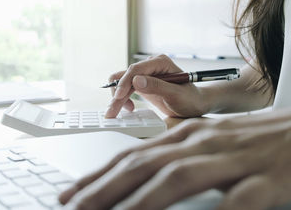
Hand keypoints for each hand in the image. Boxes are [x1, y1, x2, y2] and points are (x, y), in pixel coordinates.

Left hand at [59, 109, 290, 209]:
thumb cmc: (253, 141)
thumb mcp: (208, 145)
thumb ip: (176, 160)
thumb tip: (140, 181)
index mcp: (186, 136)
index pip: (131, 155)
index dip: (98, 176)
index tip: (71, 194)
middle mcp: (201, 142)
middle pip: (143, 165)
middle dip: (104, 189)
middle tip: (74, 209)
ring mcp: (233, 158)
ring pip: (177, 178)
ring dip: (141, 202)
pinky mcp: (267, 177)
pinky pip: (237, 202)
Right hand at [105, 55, 209, 117]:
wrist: (196, 105)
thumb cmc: (191, 99)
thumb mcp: (176, 95)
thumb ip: (157, 86)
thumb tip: (136, 81)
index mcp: (160, 62)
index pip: (136, 69)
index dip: (124, 83)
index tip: (118, 97)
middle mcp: (150, 66)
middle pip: (126, 76)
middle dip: (117, 94)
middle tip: (112, 111)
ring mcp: (145, 74)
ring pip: (123, 83)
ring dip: (117, 98)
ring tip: (115, 113)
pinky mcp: (142, 83)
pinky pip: (126, 89)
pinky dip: (123, 99)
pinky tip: (129, 108)